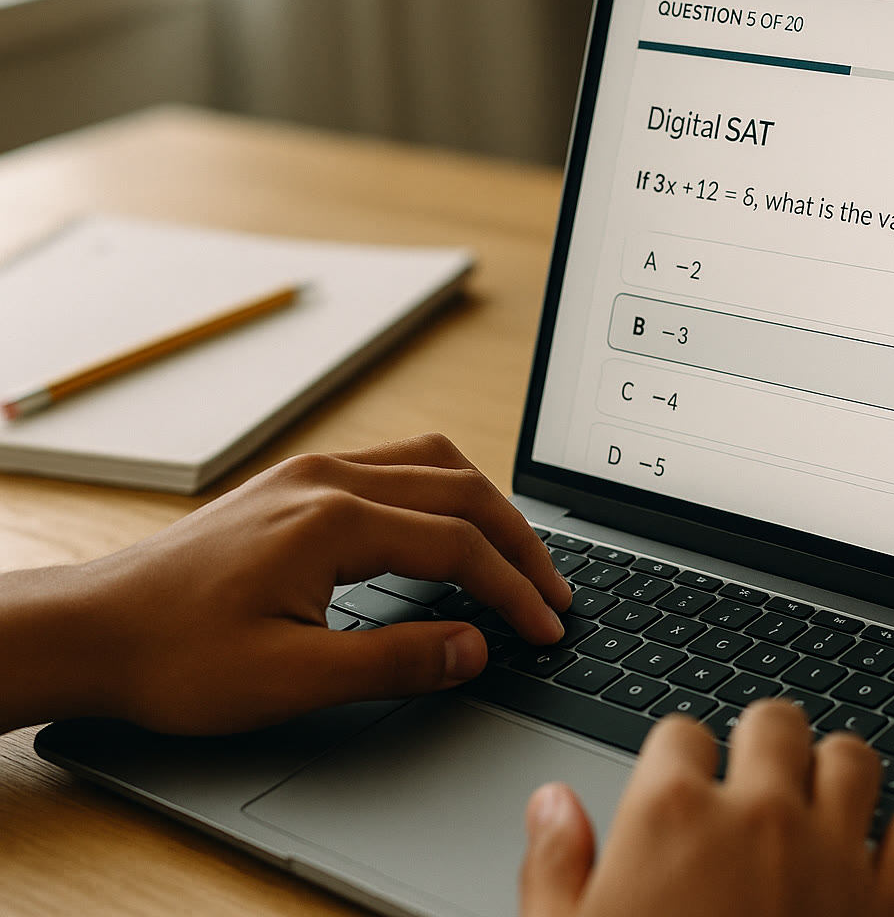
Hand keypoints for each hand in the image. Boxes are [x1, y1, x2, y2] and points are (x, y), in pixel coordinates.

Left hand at [0, 433, 568, 734]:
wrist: (90, 630)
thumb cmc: (174, 655)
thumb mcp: (290, 679)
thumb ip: (394, 661)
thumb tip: (474, 648)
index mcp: (333, 519)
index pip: (460, 544)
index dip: (514, 589)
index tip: (547, 626)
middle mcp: (328, 479)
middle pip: (461, 490)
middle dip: (519, 542)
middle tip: (554, 593)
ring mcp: (309, 473)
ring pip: (432, 463)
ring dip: (485, 507)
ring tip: (516, 557)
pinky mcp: (295, 483)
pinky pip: (395, 466)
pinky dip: (443, 494)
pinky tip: (446, 530)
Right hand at [519, 700, 893, 916]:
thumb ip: (554, 866)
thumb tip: (552, 804)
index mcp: (671, 816)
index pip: (680, 733)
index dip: (679, 760)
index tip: (682, 786)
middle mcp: (759, 817)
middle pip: (774, 722)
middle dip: (762, 743)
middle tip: (754, 779)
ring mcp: (835, 856)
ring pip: (854, 757)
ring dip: (836, 773)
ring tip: (819, 801)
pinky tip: (885, 854)